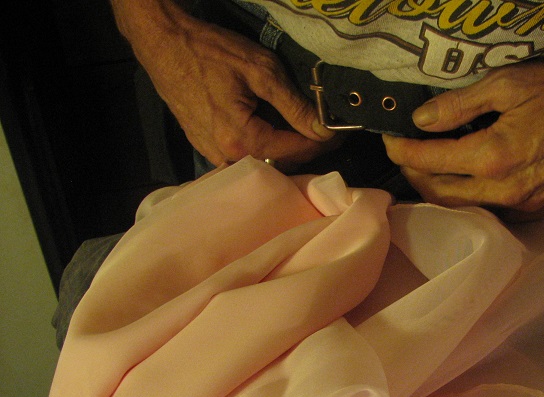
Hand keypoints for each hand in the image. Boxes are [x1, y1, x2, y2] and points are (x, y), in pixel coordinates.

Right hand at [112, 0, 335, 168]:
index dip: (321, 143)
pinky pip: (243, 157)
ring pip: (262, 164)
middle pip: (280, 164)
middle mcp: (227, 156)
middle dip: (305, 149)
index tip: (338, 135)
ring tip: (301, 132)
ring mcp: (213, 155)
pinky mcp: (205, 147)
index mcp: (243, 140)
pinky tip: (273, 133)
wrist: (164, 43)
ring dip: (284, 152)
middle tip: (324, 132)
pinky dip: (263, 149)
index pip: (295, 151)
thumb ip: (294, 105)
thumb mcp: (260, 71)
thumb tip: (323, 128)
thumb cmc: (210, 52)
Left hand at [383, 48, 543, 218]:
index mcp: (493, 156)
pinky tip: (472, 181)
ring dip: (442, 192)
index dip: (401, 150)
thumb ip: (459, 104)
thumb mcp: (511, 82)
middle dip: (415, 176)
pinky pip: (495, 212)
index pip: (428, 161)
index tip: (390, 138)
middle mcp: (505, 190)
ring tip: (432, 170)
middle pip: (440, 195)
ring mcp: (524, 206)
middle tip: (407, 155)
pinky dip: (474, 200)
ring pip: (466, 209)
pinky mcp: (541, 211)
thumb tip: (421, 121)